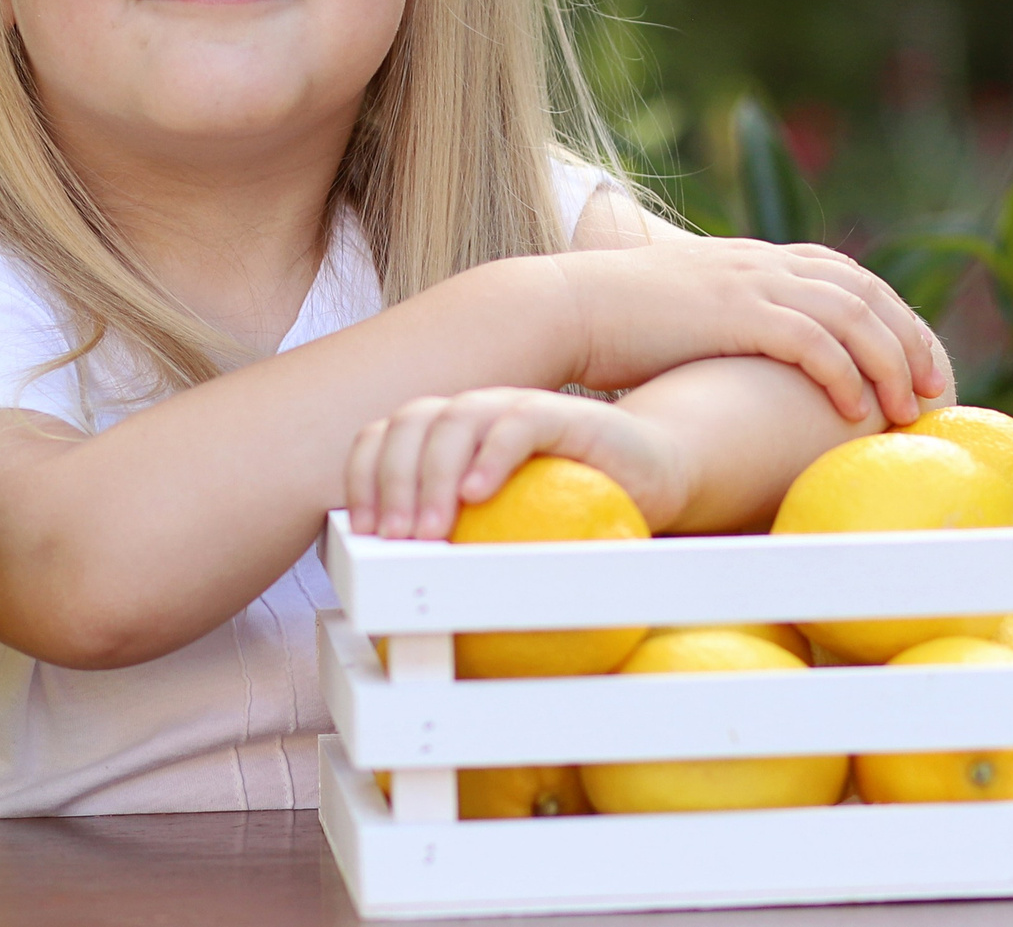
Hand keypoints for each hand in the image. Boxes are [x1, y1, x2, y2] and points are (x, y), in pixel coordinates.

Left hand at [346, 388, 676, 539]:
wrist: (651, 471)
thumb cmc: (572, 508)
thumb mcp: (505, 530)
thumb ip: (460, 544)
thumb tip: (400, 607)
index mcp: (447, 434)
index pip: (382, 437)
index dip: (364, 479)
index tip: (361, 534)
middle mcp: (473, 411)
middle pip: (409, 425)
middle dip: (391, 483)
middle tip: (395, 542)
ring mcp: (514, 407)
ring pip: (454, 419)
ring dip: (433, 475)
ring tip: (431, 531)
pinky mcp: (562, 414)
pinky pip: (518, 422)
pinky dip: (493, 453)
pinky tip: (479, 493)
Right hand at [554, 237, 948, 423]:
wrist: (561, 307)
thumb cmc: (610, 326)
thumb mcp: (683, 317)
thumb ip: (721, 330)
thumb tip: (741, 377)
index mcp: (752, 261)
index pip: (848, 275)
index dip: (892, 316)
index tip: (916, 363)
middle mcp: (760, 263)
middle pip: (866, 289)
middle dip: (910, 338)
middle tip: (935, 390)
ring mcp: (749, 283)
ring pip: (852, 313)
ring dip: (890, 361)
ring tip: (908, 410)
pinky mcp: (733, 312)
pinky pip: (812, 341)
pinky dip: (844, 373)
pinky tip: (854, 410)